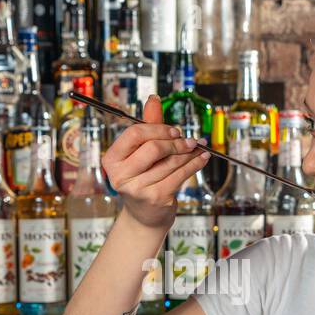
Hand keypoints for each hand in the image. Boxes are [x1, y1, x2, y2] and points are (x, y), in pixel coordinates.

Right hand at [101, 94, 209, 229]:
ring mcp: (137, 189)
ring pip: (170, 162)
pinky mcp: (156, 198)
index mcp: (112, 159)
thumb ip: (148, 126)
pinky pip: (181, 174)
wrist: (144, 215)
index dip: (158, 129)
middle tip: (189, 140)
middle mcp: (120, 175)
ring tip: (198, 147)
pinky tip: (202, 158)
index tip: (174, 130)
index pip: (134, 134)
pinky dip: (195, 164)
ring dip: (189, 152)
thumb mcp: (140, 152)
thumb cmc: (142, 179)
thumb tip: (154, 98)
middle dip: (175, 142)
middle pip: (153, 148)